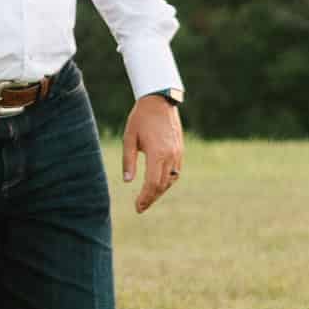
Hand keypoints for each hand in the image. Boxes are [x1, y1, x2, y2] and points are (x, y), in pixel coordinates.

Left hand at [122, 94, 183, 214]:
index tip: (138, 207)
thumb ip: (128, 160)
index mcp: (157, 154)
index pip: (152, 183)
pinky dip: (167, 180)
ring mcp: (177, 153)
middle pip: (162, 185)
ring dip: (160, 190)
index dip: (145, 198)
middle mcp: (170, 155)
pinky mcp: (180, 150)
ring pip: (171, 180)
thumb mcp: (129, 138)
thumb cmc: (140, 118)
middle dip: (151, 198)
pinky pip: (176, 171)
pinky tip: (158, 183)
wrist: (160, 100)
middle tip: (140, 207)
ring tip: (148, 197)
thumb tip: (127, 181)